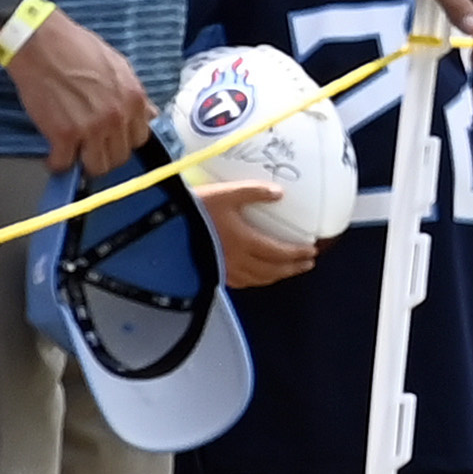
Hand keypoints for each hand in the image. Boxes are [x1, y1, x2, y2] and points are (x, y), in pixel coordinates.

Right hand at [5, 6, 162, 171]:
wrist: (41, 44)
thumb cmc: (77, 49)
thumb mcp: (119, 66)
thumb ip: (133, 95)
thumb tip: (148, 114)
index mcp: (134, 99)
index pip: (140, 138)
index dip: (124, 140)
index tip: (111, 139)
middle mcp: (118, 117)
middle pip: (120, 156)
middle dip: (106, 154)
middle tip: (91, 148)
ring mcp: (91, 128)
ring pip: (97, 166)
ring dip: (85, 163)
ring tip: (74, 154)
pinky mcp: (63, 134)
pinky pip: (63, 163)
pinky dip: (57, 163)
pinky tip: (54, 154)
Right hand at [194, 177, 317, 286]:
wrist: (160, 227)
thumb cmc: (194, 209)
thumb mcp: (226, 194)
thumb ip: (254, 192)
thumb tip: (279, 193)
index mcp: (243, 242)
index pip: (278, 253)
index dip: (297, 254)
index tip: (312, 251)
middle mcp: (235, 261)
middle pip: (271, 270)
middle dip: (292, 268)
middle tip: (307, 264)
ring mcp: (222, 269)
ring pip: (256, 279)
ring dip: (275, 276)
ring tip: (287, 271)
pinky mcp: (209, 271)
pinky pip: (239, 282)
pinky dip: (255, 280)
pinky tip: (257, 275)